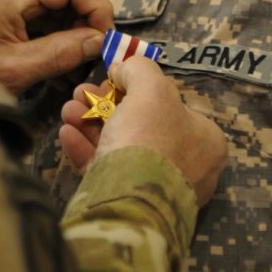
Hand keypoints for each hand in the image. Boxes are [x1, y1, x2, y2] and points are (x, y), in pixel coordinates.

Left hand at [0, 0, 113, 93]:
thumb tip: (100, 42)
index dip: (97, 9)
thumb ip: (61, 54)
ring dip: (79, 20)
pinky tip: (60, 54)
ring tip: (75, 59)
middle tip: (91, 49)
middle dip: (91, 12)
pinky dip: (63, 23)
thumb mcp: (16, 69)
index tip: (103, 42)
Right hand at [59, 57, 227, 205]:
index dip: (139, 89)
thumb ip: (139, 69)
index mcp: (205, 140)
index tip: (111, 81)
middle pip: (141, 124)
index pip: (173, 106)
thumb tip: (122, 68)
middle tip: (81, 94)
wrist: (129, 200)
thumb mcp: (151, 88)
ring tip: (67, 110)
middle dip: (105, 105)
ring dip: (89, 123)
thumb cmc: (150, 138)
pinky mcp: (128, 202)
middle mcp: (188, 166)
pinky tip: (66, 133)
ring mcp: (156, 188)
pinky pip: (106, 169)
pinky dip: (85, 149)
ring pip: (119, 146)